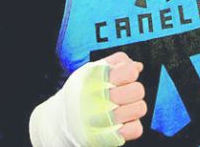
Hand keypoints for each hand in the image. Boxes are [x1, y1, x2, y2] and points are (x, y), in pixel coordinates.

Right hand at [29, 51, 146, 146]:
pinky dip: (131, 126)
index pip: (130, 71)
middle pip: (138, 90)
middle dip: (133, 90)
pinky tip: (121, 122)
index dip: (130, 73)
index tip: (122, 77)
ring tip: (122, 107)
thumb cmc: (79, 92)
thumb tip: (137, 66)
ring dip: (134, 107)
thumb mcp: (90, 71)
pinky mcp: (111, 136)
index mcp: (98, 79)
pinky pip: (136, 129)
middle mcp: (102, 99)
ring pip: (140, 108)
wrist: (58, 121)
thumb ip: (115, 64)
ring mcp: (107, 119)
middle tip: (121, 94)